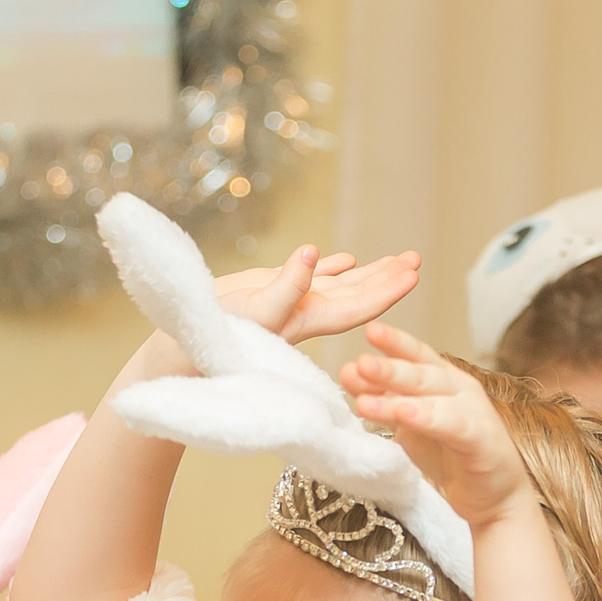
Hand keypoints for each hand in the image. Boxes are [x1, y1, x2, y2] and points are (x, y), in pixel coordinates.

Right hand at [215, 243, 419, 346]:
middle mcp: (307, 313)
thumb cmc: (218, 336)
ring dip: (368, 272)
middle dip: (388, 277)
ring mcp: (292, 302)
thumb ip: (287, 285)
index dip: (387, 290)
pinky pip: (311, 277)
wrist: (186, 347)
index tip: (412, 274)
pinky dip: (332, 267)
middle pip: (358, 295)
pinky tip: (347, 259)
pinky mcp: (273, 290)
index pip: (360, 307)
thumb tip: (315, 253)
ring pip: (340, 285)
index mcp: (309, 321)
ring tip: (399, 258)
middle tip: (415, 258)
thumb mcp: (255, 310)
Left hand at [338, 321, 539, 527]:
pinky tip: (405, 415)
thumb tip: (347, 372)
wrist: (494, 499)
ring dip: (397, 397)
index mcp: (443, 380)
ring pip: (432, 398)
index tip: (368, 330)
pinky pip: (451, 425)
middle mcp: (460, 389)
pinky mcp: (482, 440)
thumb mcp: (410, 424)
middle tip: (359, 364)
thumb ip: (384, 399)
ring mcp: (474, 412)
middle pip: (420, 373)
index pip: (416, 355)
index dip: (394, 342)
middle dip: (389, 368)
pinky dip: (428, 418)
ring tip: (365, 400)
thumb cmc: (451, 457)